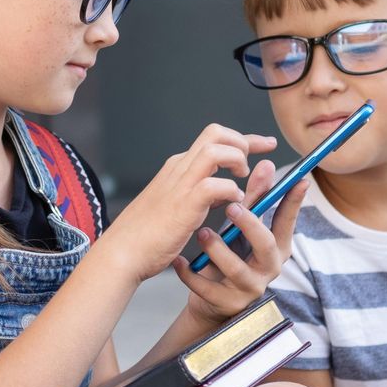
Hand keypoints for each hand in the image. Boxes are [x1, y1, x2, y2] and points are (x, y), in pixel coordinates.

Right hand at [100, 124, 278, 284]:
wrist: (122, 253)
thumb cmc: (146, 235)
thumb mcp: (175, 205)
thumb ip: (199, 194)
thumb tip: (223, 190)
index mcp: (177, 168)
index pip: (213, 139)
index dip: (243, 138)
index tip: (264, 143)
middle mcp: (179, 169)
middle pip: (216, 133)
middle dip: (244, 140)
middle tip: (260, 157)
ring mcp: (180, 184)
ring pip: (216, 149)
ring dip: (237, 161)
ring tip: (242, 181)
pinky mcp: (184, 204)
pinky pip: (216, 184)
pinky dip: (232, 191)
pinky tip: (235, 203)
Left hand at [172, 158, 308, 324]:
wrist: (210, 300)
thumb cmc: (229, 256)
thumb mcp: (242, 229)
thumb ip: (253, 200)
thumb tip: (266, 164)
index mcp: (277, 247)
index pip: (288, 221)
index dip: (293, 201)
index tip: (299, 179)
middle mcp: (269, 268)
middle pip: (266, 245)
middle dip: (250, 224)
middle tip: (232, 206)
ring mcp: (249, 288)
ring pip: (236, 269)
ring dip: (217, 249)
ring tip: (202, 233)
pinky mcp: (226, 304)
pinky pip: (206, 288)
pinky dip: (190, 274)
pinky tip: (179, 261)